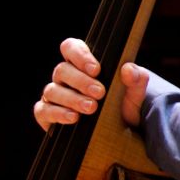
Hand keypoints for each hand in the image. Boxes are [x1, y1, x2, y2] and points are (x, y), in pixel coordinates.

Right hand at [33, 38, 147, 130]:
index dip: (79, 54)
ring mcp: (55, 95)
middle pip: (62, 70)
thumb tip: (128, 69)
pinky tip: (73, 118)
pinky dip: (57, 113)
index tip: (95, 69)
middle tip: (99, 93)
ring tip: (91, 108)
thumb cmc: (123, 105)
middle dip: (81, 81)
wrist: (120, 131)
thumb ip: (136, 79)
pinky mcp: (48, 114)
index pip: (71, 47)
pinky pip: (43, 110)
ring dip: (72, 99)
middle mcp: (65, 77)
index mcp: (83, 64)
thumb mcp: (134, 93)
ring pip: (52, 90)